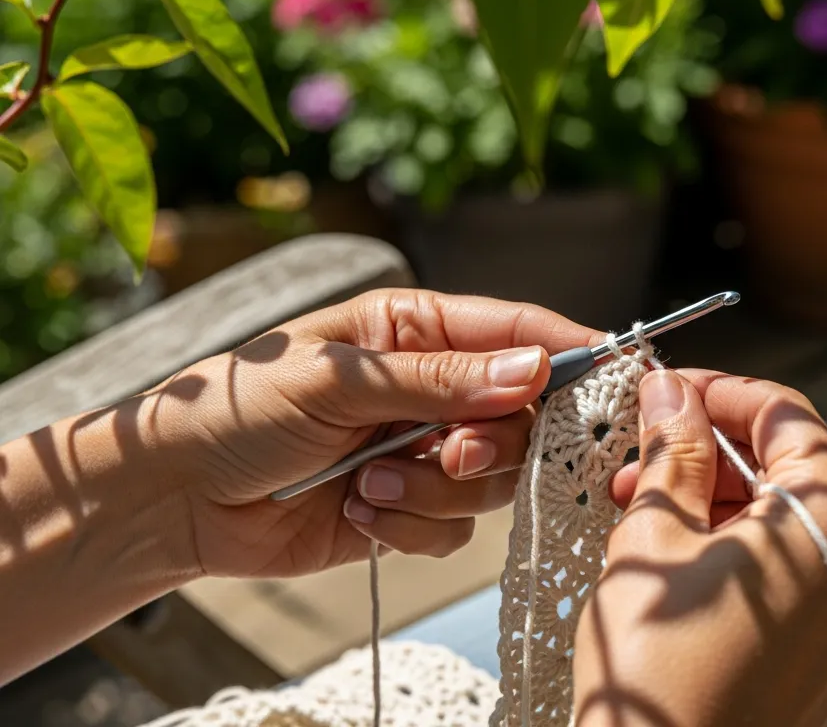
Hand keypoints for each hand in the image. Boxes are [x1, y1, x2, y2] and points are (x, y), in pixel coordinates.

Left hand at [146, 289, 599, 578]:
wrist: (176, 498)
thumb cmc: (239, 412)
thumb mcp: (336, 380)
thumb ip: (439, 379)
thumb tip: (531, 371)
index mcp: (418, 330)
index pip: (519, 333)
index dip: (573, 352)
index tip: (619, 372)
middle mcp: (435, 388)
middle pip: (526, 415)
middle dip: (492, 442)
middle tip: (447, 452)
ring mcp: (426, 449)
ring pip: (495, 478)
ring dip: (435, 488)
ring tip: (366, 482)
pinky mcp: (412, 507)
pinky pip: (459, 527)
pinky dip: (413, 525)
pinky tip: (358, 511)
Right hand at [575, 370, 826, 726]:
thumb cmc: (661, 664)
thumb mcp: (656, 533)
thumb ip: (674, 449)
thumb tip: (671, 391)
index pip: (786, 416)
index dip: (719, 392)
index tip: (668, 391)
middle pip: (793, 472)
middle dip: (711, 456)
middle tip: (638, 457)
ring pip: (794, 529)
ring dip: (722, 508)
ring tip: (643, 510)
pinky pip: (801, 582)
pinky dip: (747, 558)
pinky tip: (683, 561)